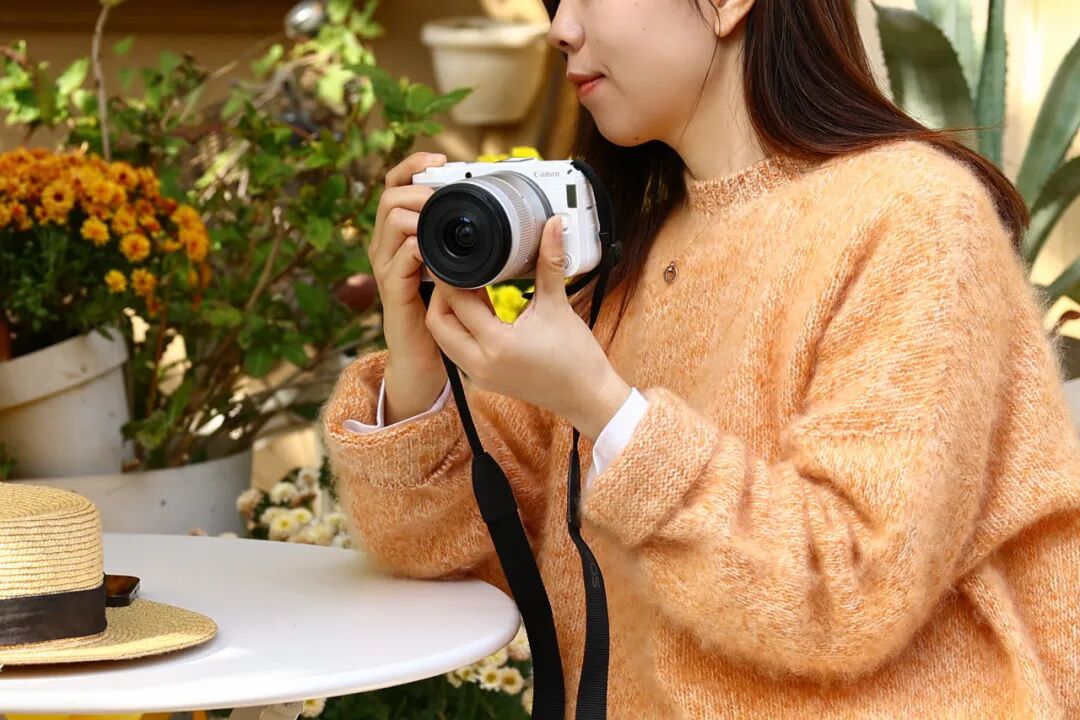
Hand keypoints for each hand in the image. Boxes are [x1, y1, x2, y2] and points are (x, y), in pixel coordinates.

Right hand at [369, 151, 447, 368]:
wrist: (426, 356)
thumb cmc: (441, 309)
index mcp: (399, 234)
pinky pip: (401, 258)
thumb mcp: (452, 264)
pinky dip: (420, 248)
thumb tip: (488, 209)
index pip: (395, 184)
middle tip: (445, 196)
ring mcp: (387, 267)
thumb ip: (458, 239)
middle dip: (419, 188)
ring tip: (445, 221)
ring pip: (392, 220)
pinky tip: (438, 251)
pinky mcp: (393, 290)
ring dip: (421, 214)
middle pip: (390, 195)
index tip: (441, 157)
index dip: (413, 164)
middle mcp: (386, 246)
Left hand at [425, 216, 630, 440]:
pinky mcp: (483, 379)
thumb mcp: (558, 305)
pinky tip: (477, 309)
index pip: (457, 303)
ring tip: (467, 287)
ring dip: (448, 313)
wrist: (586, 395)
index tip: (449, 255)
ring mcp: (479, 375)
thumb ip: (549, 262)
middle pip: (438, 322)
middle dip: (442, 294)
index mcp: (496, 344)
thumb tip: (553, 225)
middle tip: (455, 271)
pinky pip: (456, 350)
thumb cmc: (575, 358)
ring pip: (443, 338)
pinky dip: (458, 329)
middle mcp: (480, 363)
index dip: (450, 276)